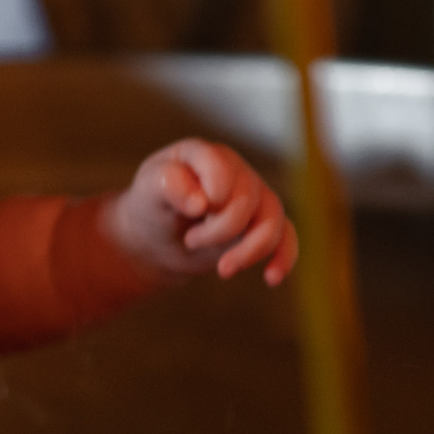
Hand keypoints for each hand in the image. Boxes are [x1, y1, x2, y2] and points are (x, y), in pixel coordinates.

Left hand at [104, 138, 298, 285]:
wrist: (159, 238)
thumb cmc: (153, 207)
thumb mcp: (148, 193)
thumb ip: (169, 186)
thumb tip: (201, 202)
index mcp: (203, 155)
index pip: (220, 165)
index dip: (214, 193)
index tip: (195, 213)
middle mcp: (234, 171)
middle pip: (246, 199)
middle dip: (220, 230)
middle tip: (191, 240)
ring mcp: (253, 196)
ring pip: (273, 219)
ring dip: (249, 250)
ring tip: (222, 270)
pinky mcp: (263, 224)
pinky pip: (286, 236)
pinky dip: (283, 257)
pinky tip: (272, 278)